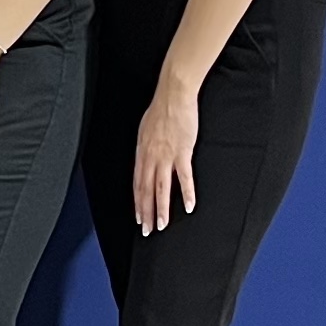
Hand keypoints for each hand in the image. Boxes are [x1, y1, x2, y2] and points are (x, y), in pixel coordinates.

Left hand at [132, 79, 201, 232]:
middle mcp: (151, 157)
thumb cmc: (161, 109)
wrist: (173, 95)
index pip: (137, 183)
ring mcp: (166, 156)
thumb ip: (146, 147)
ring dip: (161, 209)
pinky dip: (186, 193)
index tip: (139, 217)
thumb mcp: (146, 130)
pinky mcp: (182, 152)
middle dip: (146, 212)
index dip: (137, 202)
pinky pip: (184, 177)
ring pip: (161, 188)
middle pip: (145, 190)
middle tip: (147, 230)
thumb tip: (145, 158)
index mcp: (142, 152)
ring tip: (162, 225)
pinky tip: (188, 206)